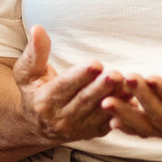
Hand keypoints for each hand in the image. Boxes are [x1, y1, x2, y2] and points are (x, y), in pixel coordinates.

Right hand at [13, 26, 126, 143]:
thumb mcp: (27, 71)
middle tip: (117, 74)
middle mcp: (60, 119)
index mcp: (44, 102)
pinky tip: (134, 99)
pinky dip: (122, 112)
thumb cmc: (33, 89)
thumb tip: (38, 28)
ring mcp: (78, 128)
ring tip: (128, 84)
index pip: (64, 87)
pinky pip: (109, 123)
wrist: (37, 123)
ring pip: (100, 112)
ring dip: (116, 99)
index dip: (80, 76)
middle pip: (84, 101)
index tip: (96, 64)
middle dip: (102, 87)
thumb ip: (36, 52)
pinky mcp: (92, 133)